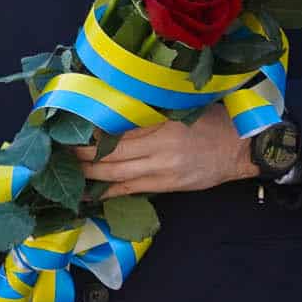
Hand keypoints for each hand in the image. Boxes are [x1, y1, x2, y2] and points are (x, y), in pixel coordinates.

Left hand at [77, 107, 252, 194]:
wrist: (242, 148)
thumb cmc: (214, 121)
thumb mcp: (183, 108)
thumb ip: (152, 112)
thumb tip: (115, 112)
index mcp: (163, 122)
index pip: (118, 127)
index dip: (92, 130)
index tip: (72, 127)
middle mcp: (160, 146)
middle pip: (111, 152)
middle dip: (83, 153)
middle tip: (60, 150)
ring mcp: (162, 169)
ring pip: (116, 173)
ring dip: (89, 172)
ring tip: (70, 169)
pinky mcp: (166, 185)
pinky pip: (130, 189)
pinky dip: (108, 192)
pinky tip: (91, 193)